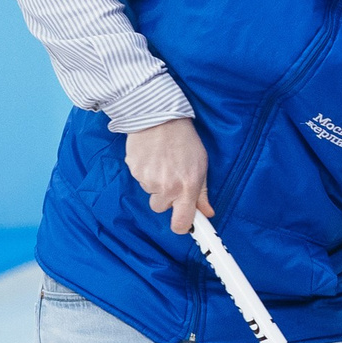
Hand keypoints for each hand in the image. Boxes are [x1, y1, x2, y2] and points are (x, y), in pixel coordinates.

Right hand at [125, 117, 212, 234]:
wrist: (160, 116)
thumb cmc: (184, 140)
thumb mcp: (201, 165)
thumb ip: (202, 193)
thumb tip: (207, 213)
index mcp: (187, 187)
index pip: (181, 223)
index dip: (181, 226)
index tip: (183, 223)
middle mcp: (167, 187)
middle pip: (160, 208)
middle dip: (165, 198)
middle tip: (171, 177)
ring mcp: (148, 179)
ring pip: (150, 193)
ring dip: (155, 183)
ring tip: (162, 162)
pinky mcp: (134, 170)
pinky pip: (139, 179)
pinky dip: (144, 171)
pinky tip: (152, 156)